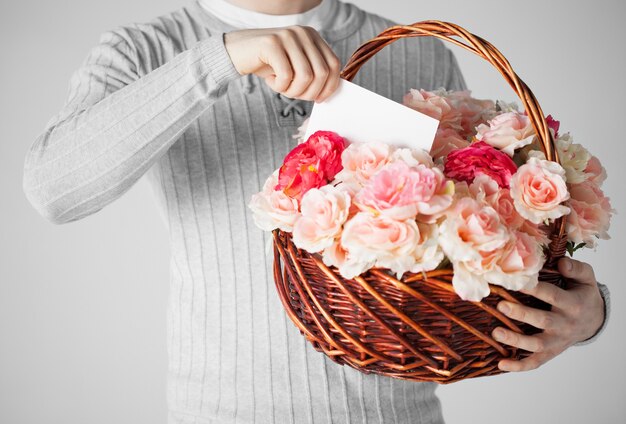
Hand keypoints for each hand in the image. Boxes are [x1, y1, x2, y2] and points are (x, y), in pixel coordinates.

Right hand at [224, 26, 340, 101]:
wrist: (237, 53)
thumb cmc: (269, 64)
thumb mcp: (295, 67)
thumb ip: (313, 73)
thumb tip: (329, 93)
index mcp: (313, 37)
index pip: (334, 64)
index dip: (329, 86)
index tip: (318, 99)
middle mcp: (303, 33)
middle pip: (321, 73)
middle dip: (309, 92)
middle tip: (293, 94)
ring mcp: (288, 36)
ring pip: (306, 76)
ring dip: (293, 91)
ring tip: (281, 87)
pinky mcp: (272, 43)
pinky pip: (286, 76)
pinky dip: (279, 87)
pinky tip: (271, 80)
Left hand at [491, 257, 604, 371]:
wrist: (593, 320)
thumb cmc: (582, 294)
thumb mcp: (586, 278)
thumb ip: (576, 268)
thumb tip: (561, 263)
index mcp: (572, 304)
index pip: (552, 295)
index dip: (533, 288)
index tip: (514, 281)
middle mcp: (564, 324)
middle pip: (542, 320)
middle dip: (521, 314)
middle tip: (501, 305)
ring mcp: (556, 341)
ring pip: (536, 344)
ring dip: (516, 340)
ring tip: (496, 333)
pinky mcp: (550, 352)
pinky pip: (534, 363)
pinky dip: (518, 366)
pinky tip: (501, 364)